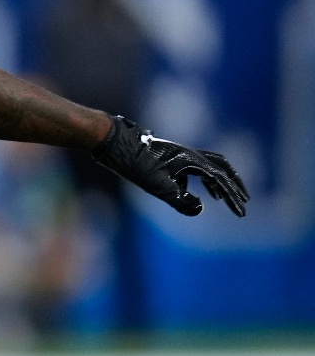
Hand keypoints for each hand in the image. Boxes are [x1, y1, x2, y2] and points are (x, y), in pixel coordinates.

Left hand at [92, 115, 249, 216]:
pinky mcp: (168, 155)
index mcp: (190, 159)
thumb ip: (178, 198)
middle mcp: (188, 152)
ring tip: (224, 198)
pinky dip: (200, 178)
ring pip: (208, 164)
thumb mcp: (154, 184)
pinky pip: (192, 166)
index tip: (242, 214)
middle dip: (234, 184)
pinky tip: (192, 192)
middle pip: (222, 166)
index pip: (219, 180)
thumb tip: (199, 209)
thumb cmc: (131, 161)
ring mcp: (178, 152)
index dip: (233, 198)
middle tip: (245, 200)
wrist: (111, 140)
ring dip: (219, 180)